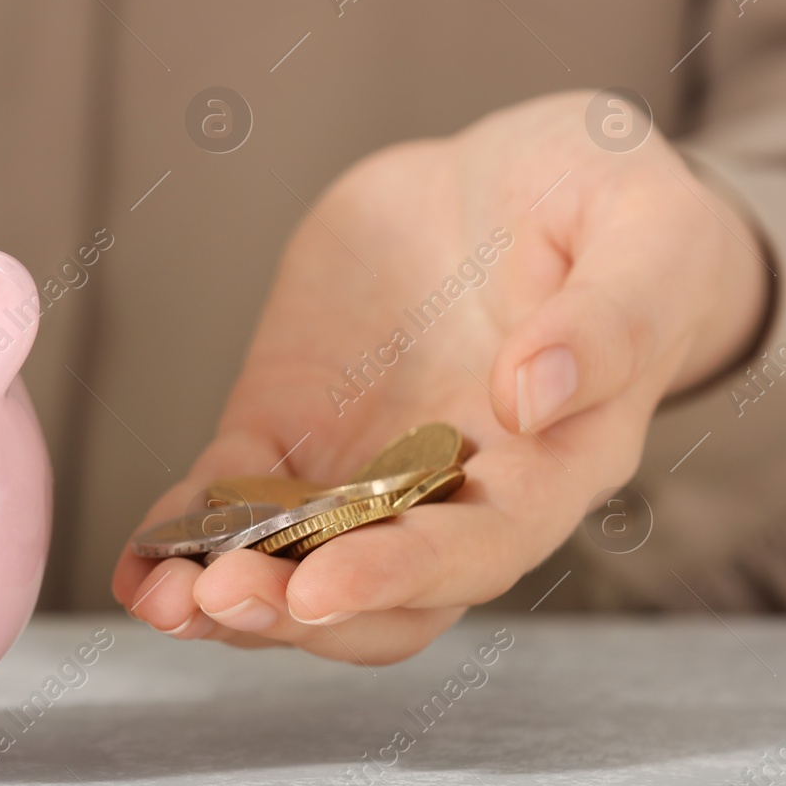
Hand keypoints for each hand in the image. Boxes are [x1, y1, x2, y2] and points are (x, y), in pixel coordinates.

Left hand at [111, 91, 768, 663]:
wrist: (513, 176)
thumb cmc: (610, 208)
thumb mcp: (647, 236)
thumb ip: (609, 320)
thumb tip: (534, 395)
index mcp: (553, 464)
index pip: (477, 549)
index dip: (399, 576)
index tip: (320, 588)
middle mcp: (455, 489)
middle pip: (375, 594)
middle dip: (292, 609)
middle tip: (217, 596)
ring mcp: (364, 463)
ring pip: (295, 565)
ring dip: (227, 595)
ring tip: (160, 600)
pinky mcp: (293, 421)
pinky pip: (234, 494)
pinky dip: (185, 532)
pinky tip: (139, 565)